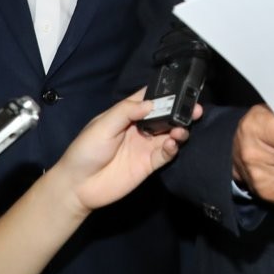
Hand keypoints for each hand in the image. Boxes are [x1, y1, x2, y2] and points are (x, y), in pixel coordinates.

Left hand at [48, 88, 200, 216]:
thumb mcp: (102, 126)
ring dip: (180, 129)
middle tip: (196, 109)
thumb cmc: (85, 151)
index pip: (149, 98)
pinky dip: (173, 148)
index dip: (165, 92)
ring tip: (182, 129)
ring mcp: (146, 146)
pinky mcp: (149, 164)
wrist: (78, 187)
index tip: (183, 87)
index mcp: (127, 114)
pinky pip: (166, 154)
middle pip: (165, 115)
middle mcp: (140, 128)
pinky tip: (172, 144)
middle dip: (180, 110)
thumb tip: (151, 103)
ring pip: (170, 133)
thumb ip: (126, 112)